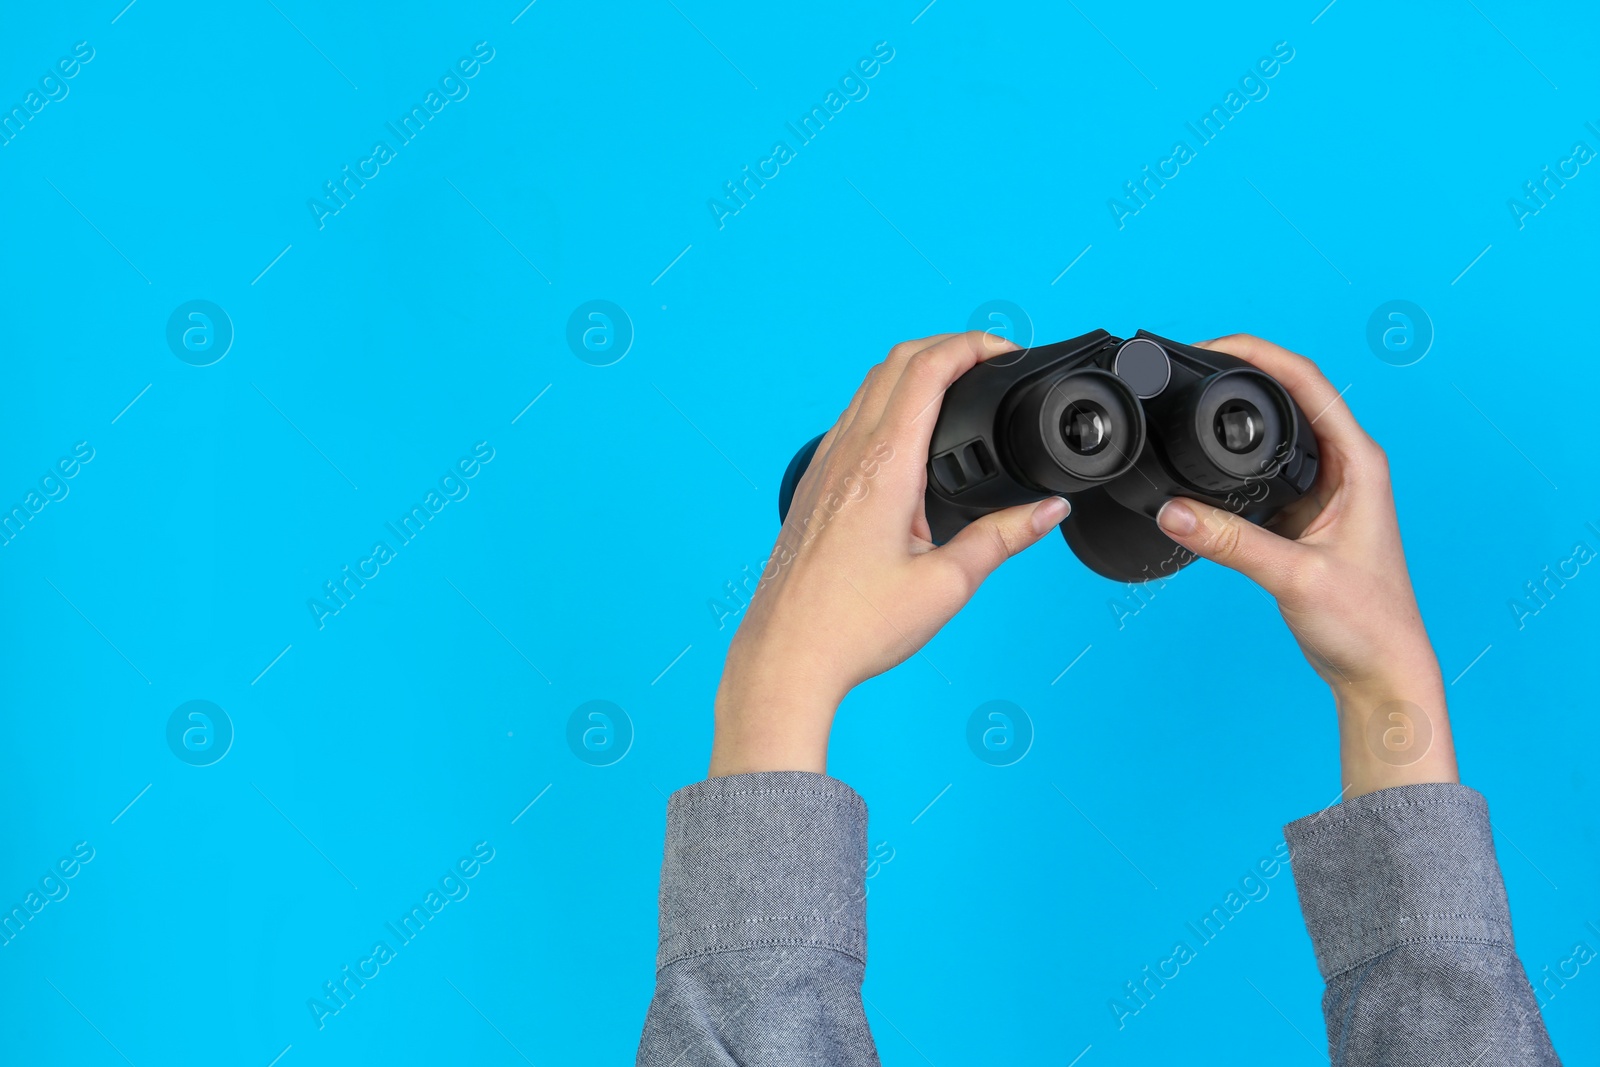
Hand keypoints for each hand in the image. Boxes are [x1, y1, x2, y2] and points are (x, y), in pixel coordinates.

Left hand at [709, 331, 1071, 775]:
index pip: (927, 369)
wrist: (786, 655)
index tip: (1005, 351)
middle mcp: (847, 452)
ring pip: (868, 385)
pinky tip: (908, 434)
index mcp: (884, 465)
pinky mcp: (813, 483)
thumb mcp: (947, 584)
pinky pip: (850, 418)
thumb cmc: (853, 626)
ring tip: (957, 388)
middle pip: (895, 361)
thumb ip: (1004, 538)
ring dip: (913, 371)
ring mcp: (823, 464)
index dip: (972, 345)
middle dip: (947, 346)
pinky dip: (886, 401)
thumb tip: (1050, 511)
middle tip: (989, 362)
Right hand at [1153, 334, 1457, 797]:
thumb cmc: (1367, 624)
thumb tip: (1170, 510)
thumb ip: (1230, 542)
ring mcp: (1324, 490)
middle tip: (1189, 366)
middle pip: (1289, 395)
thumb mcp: (1294, 577)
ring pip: (1274, 434)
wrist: (1380, 672)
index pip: (1307, 382)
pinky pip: (1262, 472)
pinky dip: (1231, 461)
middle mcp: (1346, 467)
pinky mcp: (1303, 516)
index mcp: (1358, 462)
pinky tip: (1201, 464)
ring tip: (1188, 400)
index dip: (1259, 355)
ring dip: (1236, 417)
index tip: (1211, 346)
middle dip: (1239, 373)